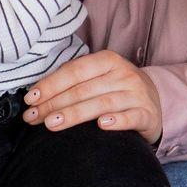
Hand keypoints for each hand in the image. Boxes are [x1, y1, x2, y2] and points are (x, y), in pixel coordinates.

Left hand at [22, 51, 163, 141]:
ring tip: (52, 124)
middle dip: (54, 104)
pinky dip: (117, 121)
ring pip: (102, 103)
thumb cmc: (117, 90)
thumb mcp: (100, 77)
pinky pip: (131, 117)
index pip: (75, 71)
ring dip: (75, 114)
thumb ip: (74, 82)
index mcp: (108, 60)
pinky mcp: (147, 114)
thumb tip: (37, 95)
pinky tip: (101, 126)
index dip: (51, 84)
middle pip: (84, 89)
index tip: (30, 99)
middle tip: (33, 117)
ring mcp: (137, 94)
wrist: (155, 101)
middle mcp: (123, 74)